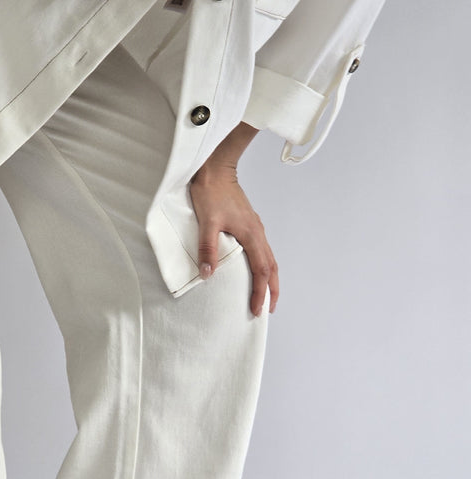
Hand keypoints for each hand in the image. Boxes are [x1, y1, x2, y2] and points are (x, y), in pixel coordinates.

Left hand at [189, 159, 278, 316]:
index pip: (262, 271)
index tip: (258, 310)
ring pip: (268, 259)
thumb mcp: (206, 222)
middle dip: (271, 290)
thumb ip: (208, 248)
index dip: (261, 292)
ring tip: (265, 294)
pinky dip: (263, 265)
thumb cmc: (211, 191)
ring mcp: (255, 228)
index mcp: (251, 235)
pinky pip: (261, 250)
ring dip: (269, 279)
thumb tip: (208, 273)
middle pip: (271, 268)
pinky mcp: (249, 224)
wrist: (215, 168)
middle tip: (267, 309)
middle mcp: (257, 233)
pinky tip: (255, 269)